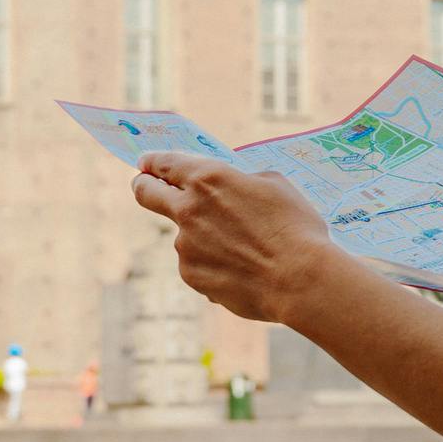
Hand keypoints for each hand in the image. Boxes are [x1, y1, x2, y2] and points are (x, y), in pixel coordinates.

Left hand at [130, 152, 337, 321]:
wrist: (299, 279)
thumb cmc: (294, 227)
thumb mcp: (273, 185)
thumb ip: (241, 181)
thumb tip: (232, 188)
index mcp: (208, 178)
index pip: (165, 164)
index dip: (153, 162)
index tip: (146, 164)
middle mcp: (188, 209)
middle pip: (146, 193)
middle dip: (143, 186)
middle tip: (146, 186)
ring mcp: (185, 246)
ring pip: (184, 235)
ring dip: (202, 236)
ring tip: (244, 249)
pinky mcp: (191, 276)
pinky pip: (198, 264)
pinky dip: (214, 264)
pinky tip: (243, 269)